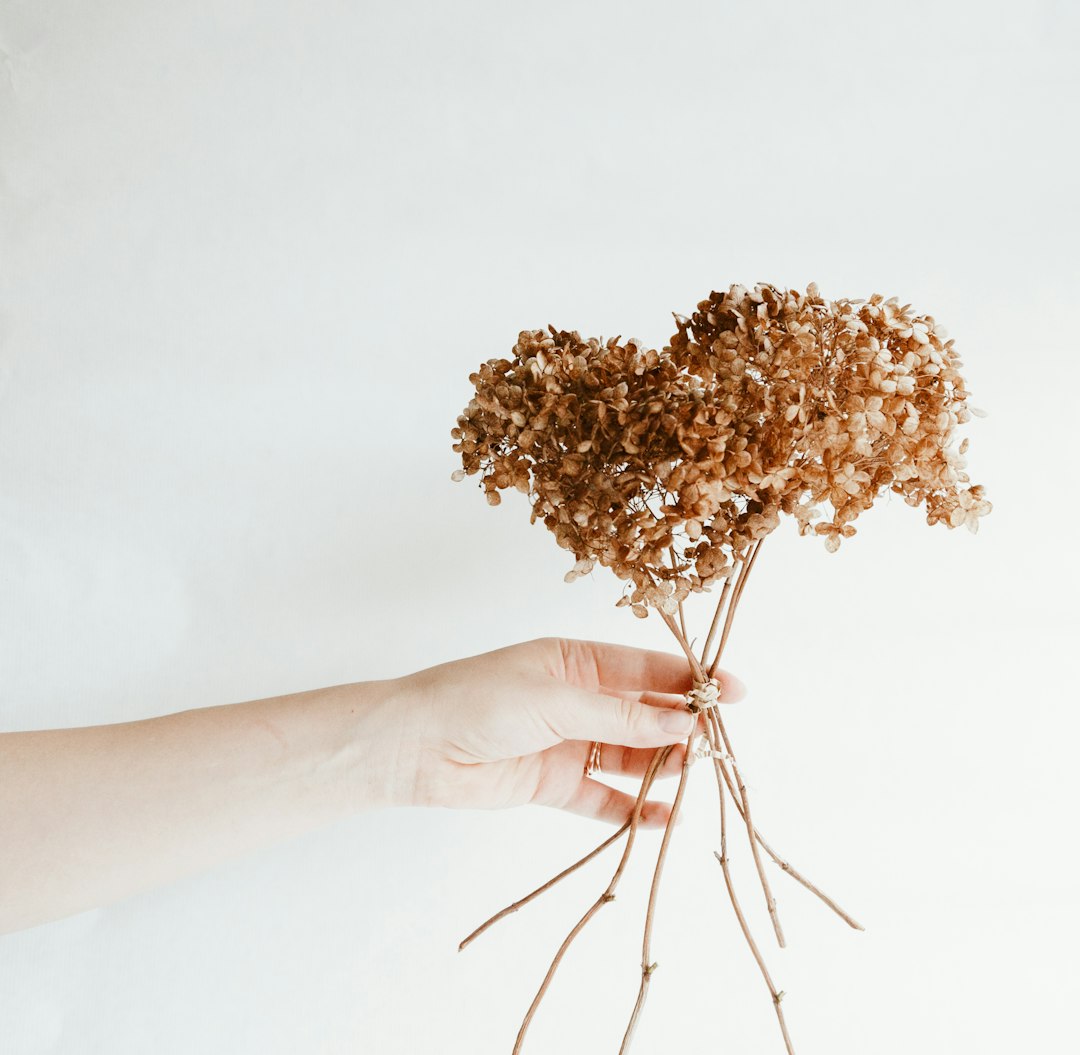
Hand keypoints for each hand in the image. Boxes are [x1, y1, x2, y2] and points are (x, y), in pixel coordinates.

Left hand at [383, 637, 744, 827]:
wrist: (416, 746)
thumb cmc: (479, 700)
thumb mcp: (555, 698)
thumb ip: (620, 714)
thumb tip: (681, 719)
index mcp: (577, 661)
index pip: (646, 667)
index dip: (691, 678)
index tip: (733, 692)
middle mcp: (578, 699)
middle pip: (644, 713)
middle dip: (681, 726)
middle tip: (713, 743)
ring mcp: (568, 742)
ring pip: (630, 755)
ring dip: (661, 765)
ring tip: (691, 774)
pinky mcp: (554, 783)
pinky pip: (604, 797)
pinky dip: (632, 808)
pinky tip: (661, 818)